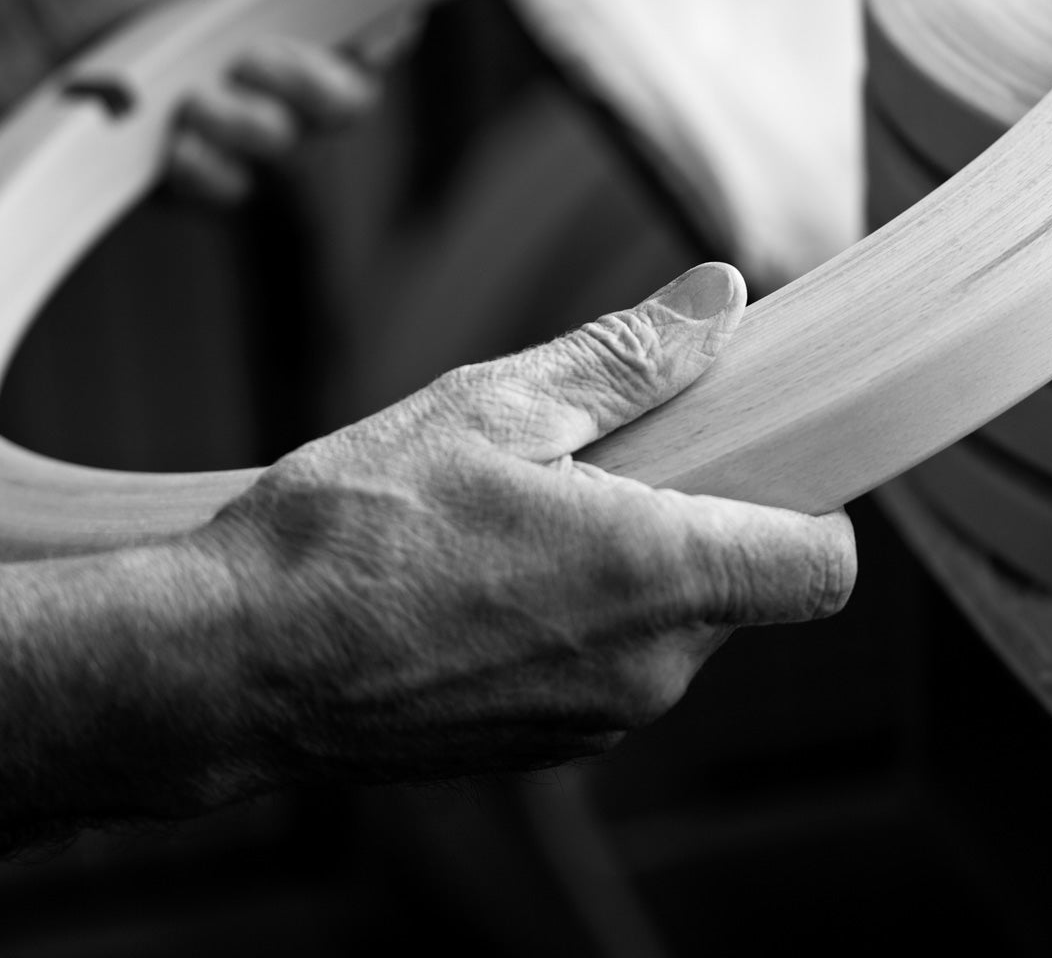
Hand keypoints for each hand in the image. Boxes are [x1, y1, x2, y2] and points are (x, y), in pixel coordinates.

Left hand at [0, 0, 413, 192]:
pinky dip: (208, 170)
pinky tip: (169, 144)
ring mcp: (223, 124)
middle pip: (346, 101)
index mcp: (271, 1)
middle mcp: (256, 67)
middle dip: (314, 87)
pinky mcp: (184, 176)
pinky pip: (234, 193)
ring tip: (188, 99)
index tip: (370, 23)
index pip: (369, 29)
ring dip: (249, 126)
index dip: (383, 33)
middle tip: (256, 60)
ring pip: (292, 151)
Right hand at [192, 262, 855, 783]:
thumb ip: (628, 359)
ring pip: (669, 630)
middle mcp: (648, 669)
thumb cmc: (351, 529)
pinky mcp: (544, 750)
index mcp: (657, 574)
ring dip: (629, 571)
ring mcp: (596, 724)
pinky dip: (579, 622)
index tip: (758, 455)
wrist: (228, 665)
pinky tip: (484, 580)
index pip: (823, 565)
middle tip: (599, 462)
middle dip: (696, 520)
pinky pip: (606, 672)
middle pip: (743, 589)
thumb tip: (724, 300)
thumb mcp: (492, 408)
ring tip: (520, 519)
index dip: (813, 504)